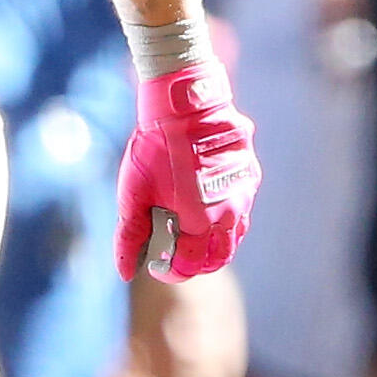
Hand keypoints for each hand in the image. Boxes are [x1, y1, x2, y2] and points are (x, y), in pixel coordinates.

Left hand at [115, 62, 259, 281]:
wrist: (186, 104)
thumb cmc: (156, 148)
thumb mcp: (133, 194)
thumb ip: (129, 236)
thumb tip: (126, 271)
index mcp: (200, 221)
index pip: (191, 264)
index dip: (173, 271)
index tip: (159, 267)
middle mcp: (229, 213)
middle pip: (219, 257)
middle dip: (199, 265)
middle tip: (180, 260)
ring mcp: (244, 194)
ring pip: (235, 236)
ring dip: (216, 245)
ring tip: (195, 239)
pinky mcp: (250, 175)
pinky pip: (244, 208)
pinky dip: (228, 220)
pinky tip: (210, 210)